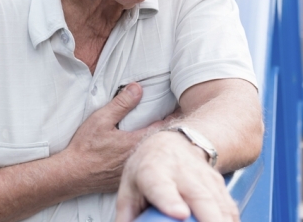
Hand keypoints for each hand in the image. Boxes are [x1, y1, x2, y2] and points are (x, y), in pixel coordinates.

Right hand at [59, 83, 164, 194]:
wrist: (73, 173)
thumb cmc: (85, 146)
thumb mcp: (101, 119)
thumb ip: (121, 104)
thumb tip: (137, 88)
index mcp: (135, 142)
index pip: (163, 128)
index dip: (171, 118)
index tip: (177, 110)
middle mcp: (139, 158)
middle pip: (160, 144)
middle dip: (167, 133)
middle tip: (173, 121)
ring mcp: (134, 171)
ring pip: (152, 157)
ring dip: (156, 149)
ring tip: (161, 138)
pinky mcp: (128, 179)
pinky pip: (142, 168)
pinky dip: (145, 161)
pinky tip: (142, 156)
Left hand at [115, 131, 238, 221]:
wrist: (173, 143)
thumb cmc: (147, 168)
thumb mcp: (129, 186)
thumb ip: (127, 213)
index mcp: (153, 172)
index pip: (161, 187)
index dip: (170, 201)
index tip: (179, 213)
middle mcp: (182, 173)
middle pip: (201, 199)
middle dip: (210, 220)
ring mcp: (204, 178)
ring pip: (220, 204)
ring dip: (224, 221)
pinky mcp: (220, 185)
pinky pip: (229, 208)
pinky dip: (231, 220)